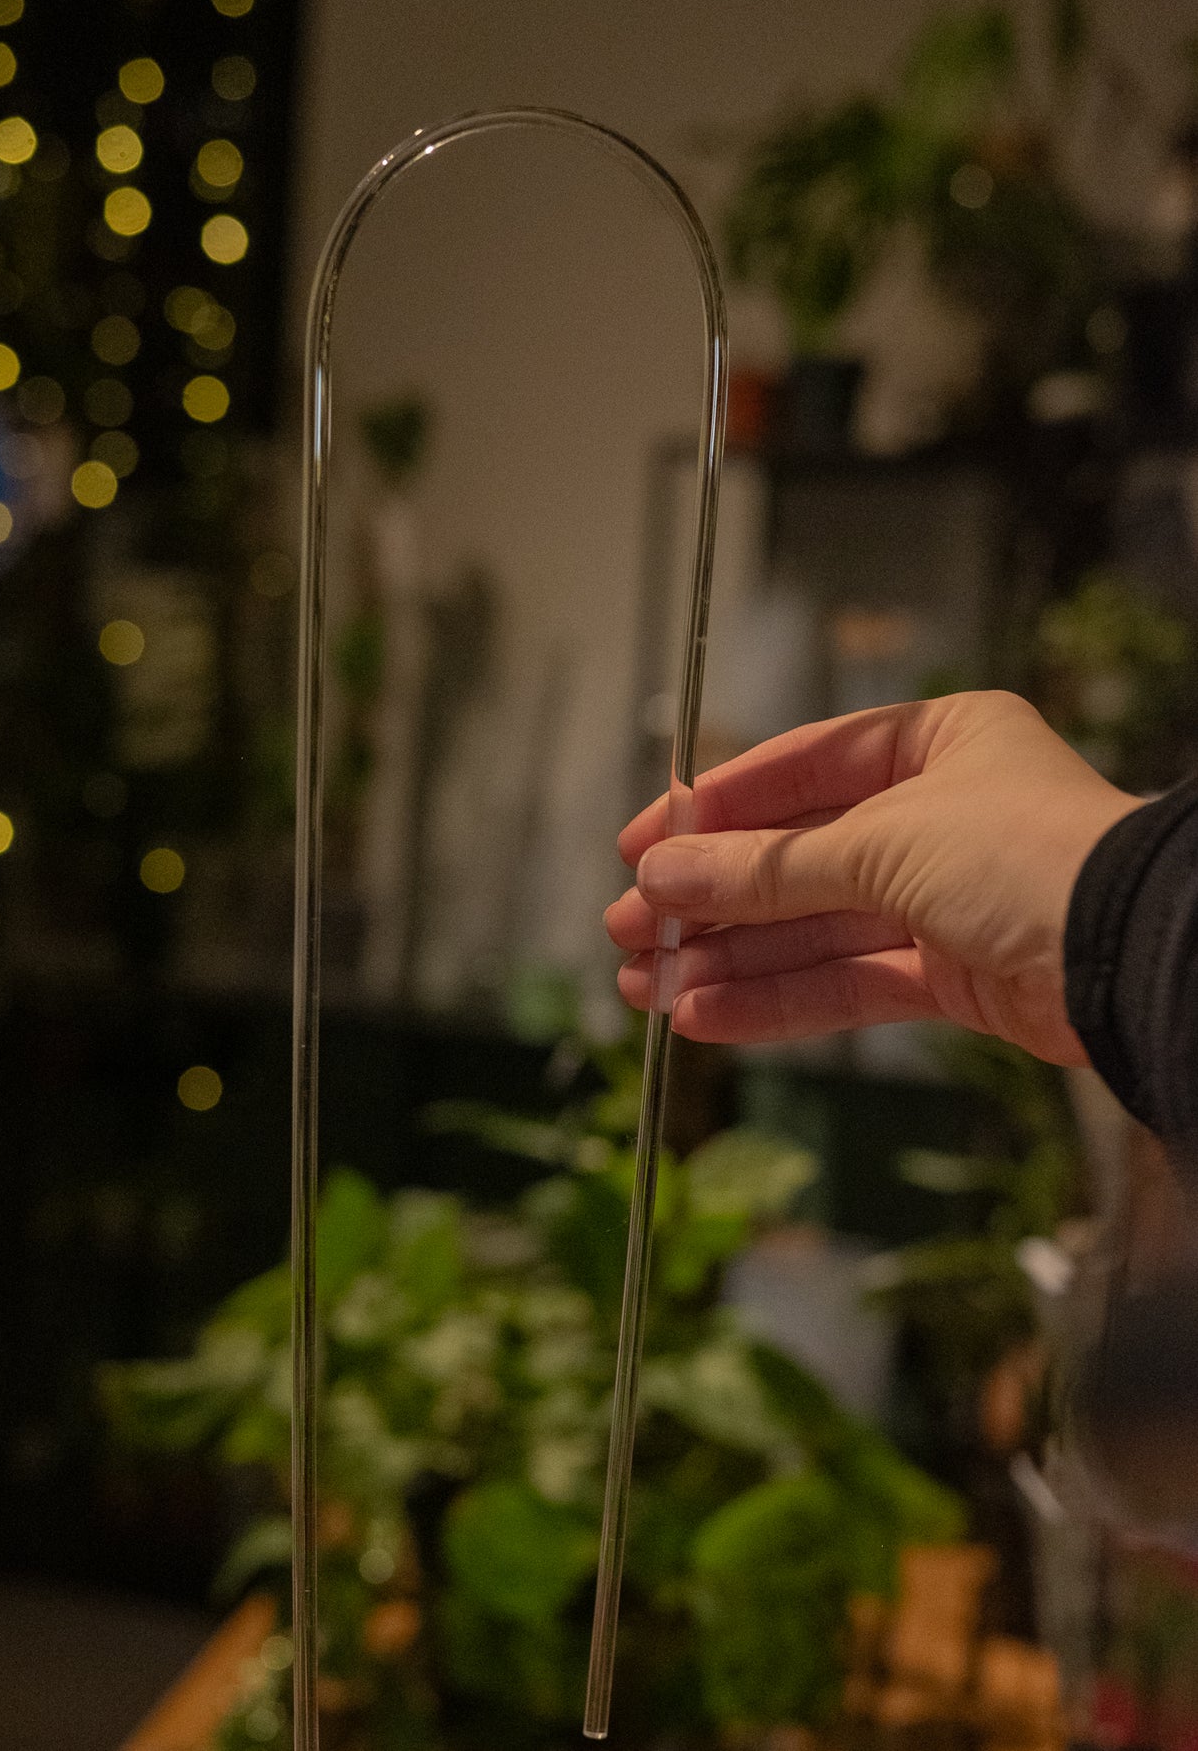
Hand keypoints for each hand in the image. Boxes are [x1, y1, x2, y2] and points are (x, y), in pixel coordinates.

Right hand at [606, 691, 1143, 1064]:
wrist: (1131, 957)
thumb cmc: (1027, 856)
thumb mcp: (878, 842)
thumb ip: (764, 867)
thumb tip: (659, 876)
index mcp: (933, 743)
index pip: (798, 768)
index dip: (712, 810)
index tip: (640, 846)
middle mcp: (936, 815)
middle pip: (795, 858)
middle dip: (707, 899)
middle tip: (626, 931)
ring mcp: (943, 899)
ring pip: (811, 929)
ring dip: (726, 959)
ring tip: (644, 987)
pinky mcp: (951, 976)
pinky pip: (844, 982)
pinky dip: (775, 999)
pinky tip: (704, 1015)